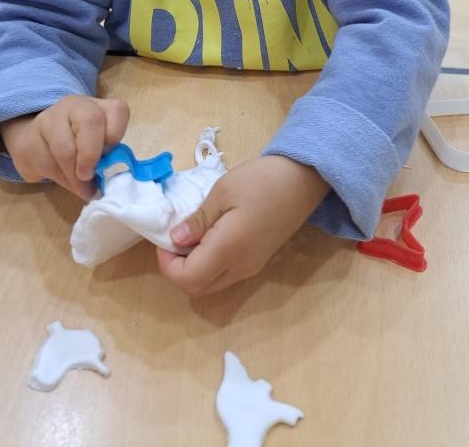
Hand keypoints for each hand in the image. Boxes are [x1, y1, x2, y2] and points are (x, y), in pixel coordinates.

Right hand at [0, 95, 129, 200]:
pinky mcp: (29, 140)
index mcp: (98, 107)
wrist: (34, 140)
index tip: (109, 157)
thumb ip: (106, 156)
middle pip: (90, 120)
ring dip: (75, 177)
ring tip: (82, 188)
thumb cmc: (76, 145)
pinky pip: (47, 165)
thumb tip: (108, 183)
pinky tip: (66, 181)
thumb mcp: (96, 144)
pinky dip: (62, 180)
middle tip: (89, 176)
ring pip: (65, 149)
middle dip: (91, 154)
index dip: (115, 136)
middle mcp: (75, 106)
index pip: (117, 110)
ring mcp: (49, 119)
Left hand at [156, 155, 329, 296]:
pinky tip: (210, 237)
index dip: (167, 265)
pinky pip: (224, 275)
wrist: (303, 180)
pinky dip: (208, 265)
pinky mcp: (257, 261)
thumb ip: (198, 220)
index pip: (187, 279)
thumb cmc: (261, 180)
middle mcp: (240, 267)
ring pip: (211, 285)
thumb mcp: (223, 191)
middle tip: (173, 239)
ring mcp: (251, 267)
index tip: (165, 238)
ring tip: (192, 235)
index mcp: (229, 249)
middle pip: (197, 289)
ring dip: (192, 269)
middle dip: (176, 270)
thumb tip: (174, 241)